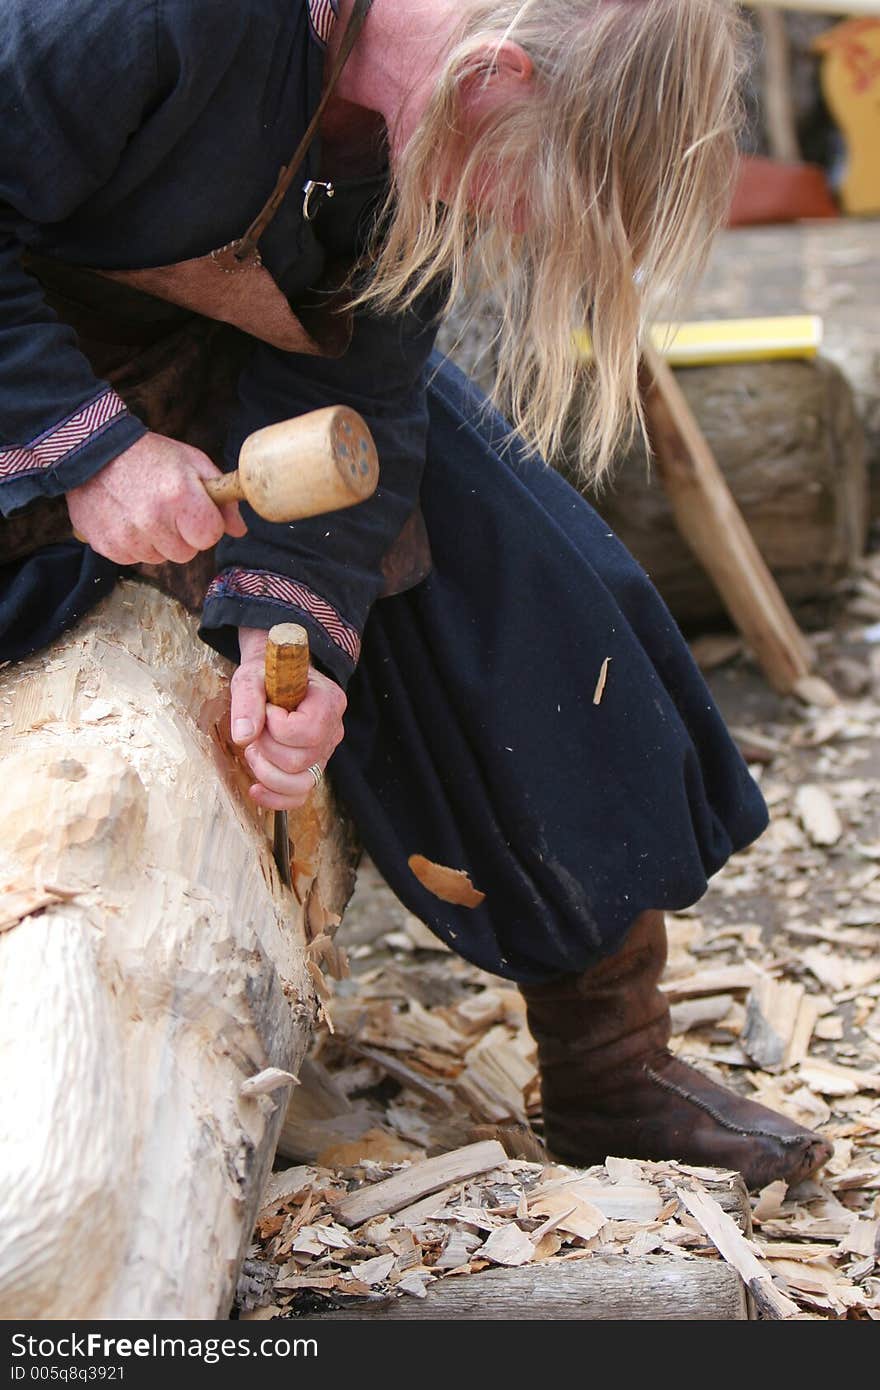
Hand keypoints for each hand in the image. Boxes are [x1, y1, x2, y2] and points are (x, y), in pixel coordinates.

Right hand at [66, 431, 246, 563]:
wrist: (94, 452)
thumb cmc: (151, 456)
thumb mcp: (193, 463)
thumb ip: (221, 498)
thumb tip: (239, 530)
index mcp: (180, 498)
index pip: (209, 537)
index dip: (205, 525)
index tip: (193, 511)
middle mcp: (153, 521)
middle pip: (185, 554)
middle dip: (181, 536)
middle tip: (166, 510)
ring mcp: (128, 536)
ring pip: (159, 559)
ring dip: (155, 541)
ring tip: (143, 511)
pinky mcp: (108, 546)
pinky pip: (133, 559)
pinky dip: (132, 544)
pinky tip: (126, 519)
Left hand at [231, 626, 346, 810]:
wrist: (278, 679)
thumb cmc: (268, 676)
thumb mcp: (252, 678)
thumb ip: (247, 702)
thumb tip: (244, 737)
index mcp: (329, 701)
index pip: (307, 731)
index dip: (277, 727)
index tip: (267, 710)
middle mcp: (333, 730)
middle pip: (300, 760)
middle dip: (267, 748)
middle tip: (257, 729)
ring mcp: (325, 752)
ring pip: (300, 783)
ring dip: (267, 771)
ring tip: (256, 750)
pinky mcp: (312, 768)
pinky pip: (300, 796)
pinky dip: (276, 798)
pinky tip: (256, 789)